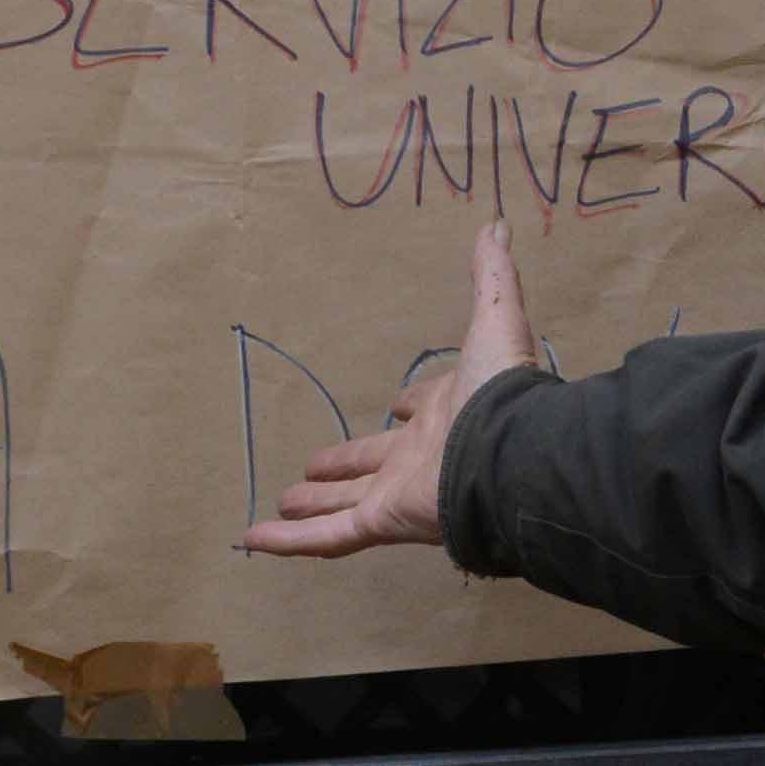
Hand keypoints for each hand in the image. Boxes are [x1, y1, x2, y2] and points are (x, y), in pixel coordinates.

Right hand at [238, 222, 542, 560]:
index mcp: (449, 414)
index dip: (413, 407)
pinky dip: (290, 542)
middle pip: (374, 464)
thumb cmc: (503, 393)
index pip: (424, 414)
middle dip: (346, 465)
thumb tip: (497, 224)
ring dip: (314, 504)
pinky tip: (252, 539)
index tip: (399, 404)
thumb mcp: (496, 320)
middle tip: (315, 466)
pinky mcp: (381, 523)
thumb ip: (492, 277)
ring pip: (346, 504)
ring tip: (285, 501)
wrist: (512, 456)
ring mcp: (400, 495)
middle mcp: (424, 457)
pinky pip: (329, 538)